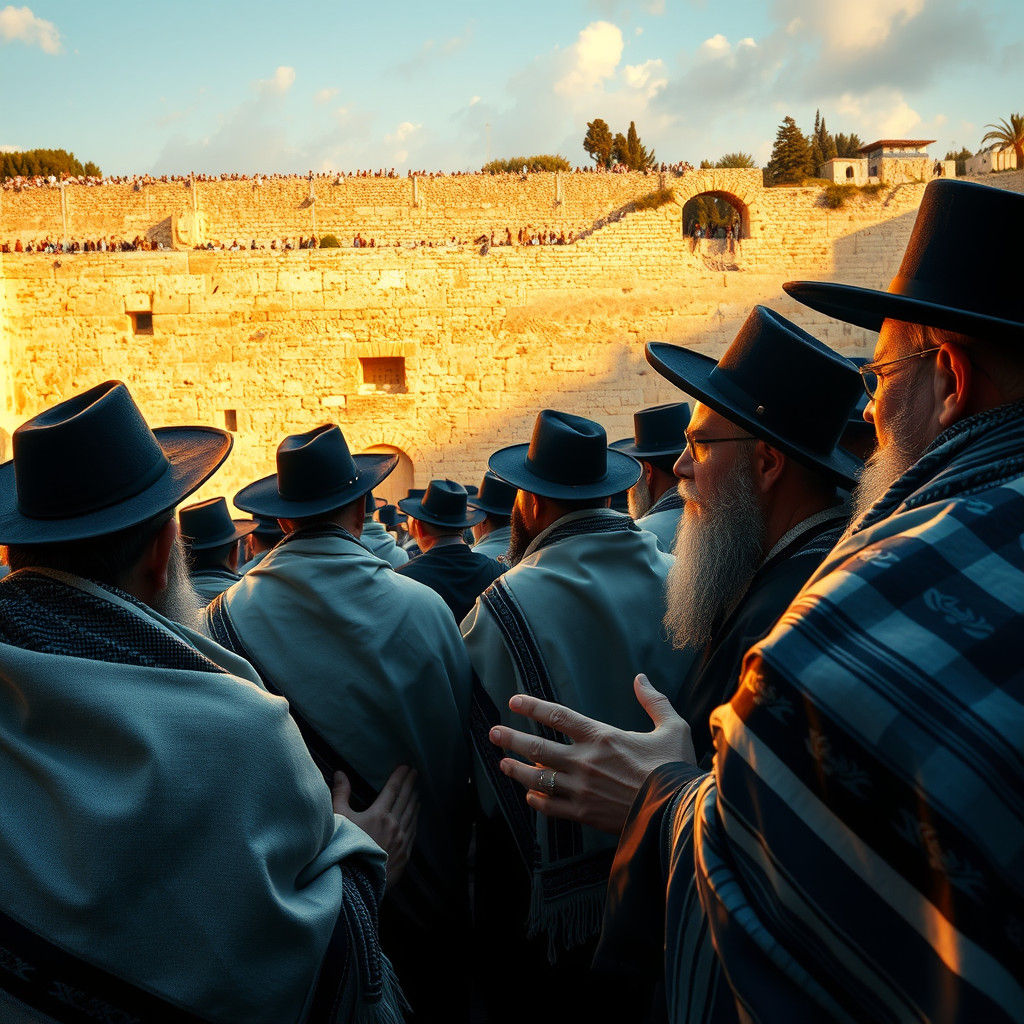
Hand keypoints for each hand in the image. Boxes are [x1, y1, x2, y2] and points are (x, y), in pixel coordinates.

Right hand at [332, 765, 419, 888]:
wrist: (353, 883)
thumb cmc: (342, 849)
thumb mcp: (339, 819)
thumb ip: (341, 794)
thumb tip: (340, 773)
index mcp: (379, 814)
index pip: (393, 790)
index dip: (400, 776)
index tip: (406, 766)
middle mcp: (394, 825)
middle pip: (405, 799)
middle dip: (410, 784)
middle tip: (415, 773)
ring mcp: (401, 841)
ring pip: (411, 815)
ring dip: (414, 801)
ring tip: (417, 793)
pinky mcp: (404, 855)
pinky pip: (413, 832)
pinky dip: (415, 820)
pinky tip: (415, 817)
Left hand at [489, 674, 694, 834]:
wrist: (678, 813)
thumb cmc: (676, 769)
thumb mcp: (673, 728)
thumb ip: (654, 701)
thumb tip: (640, 678)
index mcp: (602, 737)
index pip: (558, 716)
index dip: (533, 707)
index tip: (514, 701)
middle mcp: (585, 761)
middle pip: (538, 747)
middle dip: (512, 739)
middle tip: (494, 733)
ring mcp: (582, 790)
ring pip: (539, 778)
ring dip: (517, 770)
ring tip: (502, 764)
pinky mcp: (585, 814)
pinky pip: (551, 806)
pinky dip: (537, 800)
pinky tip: (529, 795)